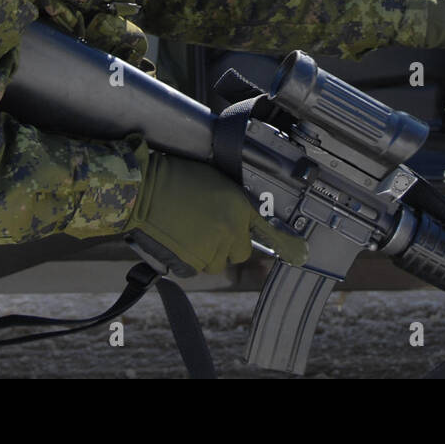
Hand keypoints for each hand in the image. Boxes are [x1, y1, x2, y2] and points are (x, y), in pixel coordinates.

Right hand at [125, 151, 307, 274]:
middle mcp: (229, 230)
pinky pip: (200, 266)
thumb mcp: (216, 181)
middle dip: (230, 243)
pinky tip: (182, 238)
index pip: (269, 230)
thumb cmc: (176, 177)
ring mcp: (210, 248)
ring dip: (212, 251)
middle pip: (242, 251)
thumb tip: (244, 218)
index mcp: (238, 207)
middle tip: (212, 226)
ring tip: (193, 230)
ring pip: (220, 261)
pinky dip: (194, 257)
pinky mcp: (192, 261)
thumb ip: (235, 203)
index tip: (299, 254)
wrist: (145, 190)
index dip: (286, 245)